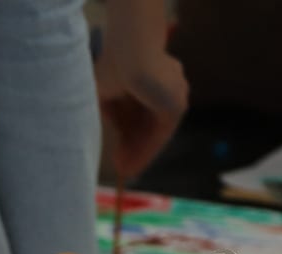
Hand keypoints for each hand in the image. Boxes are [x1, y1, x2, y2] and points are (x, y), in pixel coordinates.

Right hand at [96, 2, 188, 179]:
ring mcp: (175, 96)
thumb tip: (104, 133)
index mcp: (154, 79)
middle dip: (135, 148)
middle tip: (122, 166)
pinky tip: (132, 165)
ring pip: (154, 133)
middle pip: (149, 126)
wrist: (130, 54)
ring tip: (124, 170)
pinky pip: (160, 135)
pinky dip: (146, 152)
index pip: (143, 113)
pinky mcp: (176, 107)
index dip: (129, 134)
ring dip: (139, 154)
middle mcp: (169, 87)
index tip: (119, 151)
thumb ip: (111, 113)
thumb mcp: (106, 95)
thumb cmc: (112, 67)